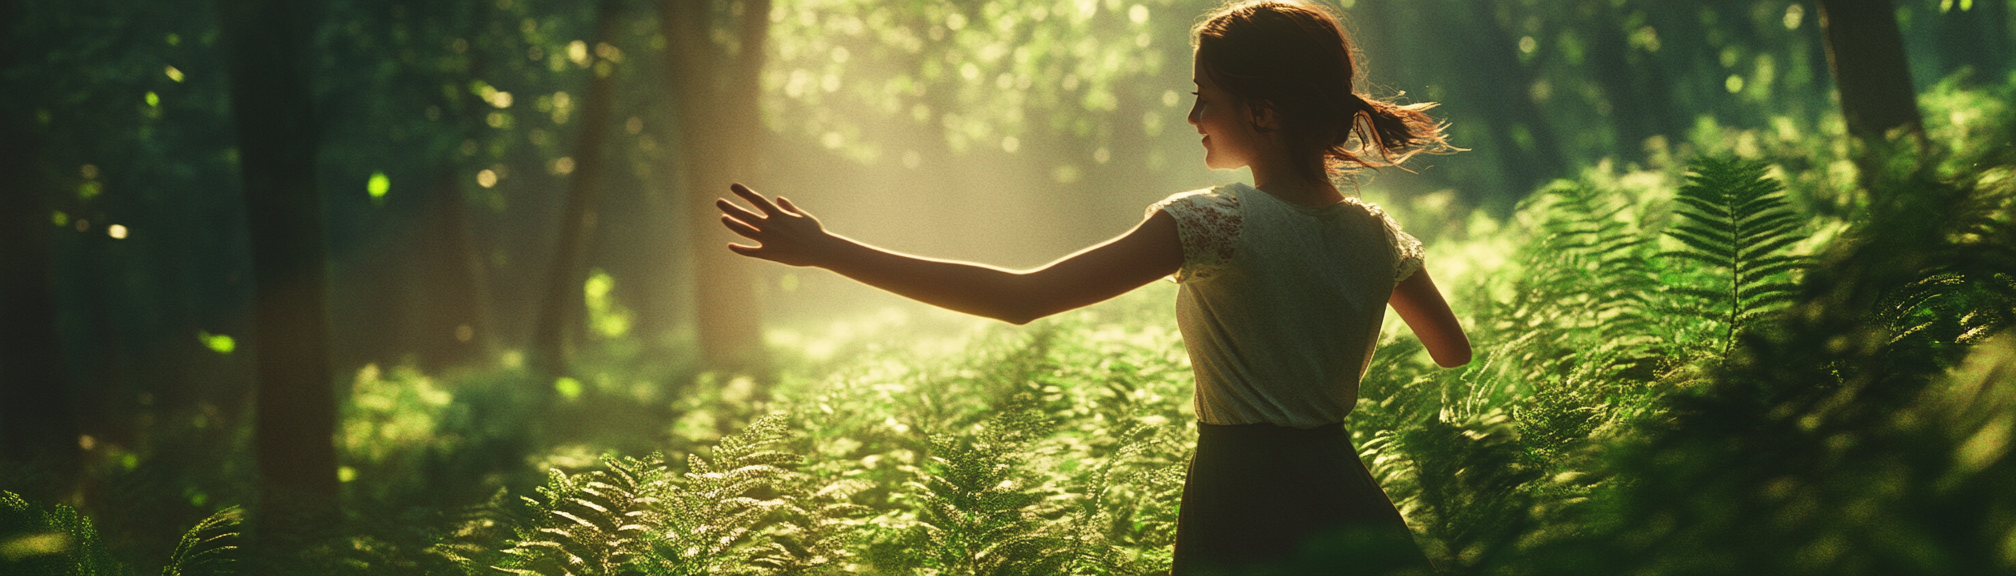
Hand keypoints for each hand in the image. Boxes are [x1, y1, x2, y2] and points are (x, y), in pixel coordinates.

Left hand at [717, 183, 836, 266]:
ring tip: (723, 218)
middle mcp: (770, 226)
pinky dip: (740, 249)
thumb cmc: (814, 231)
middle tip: (719, 202)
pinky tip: (730, 245)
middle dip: (730, 207)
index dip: (743, 193)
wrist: (821, 250)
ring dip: (732, 224)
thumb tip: (778, 199)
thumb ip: (788, 207)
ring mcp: (768, 240)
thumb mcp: (802, 215)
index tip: (733, 186)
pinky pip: (750, 251)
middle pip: (745, 215)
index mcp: (778, 214)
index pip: (756, 200)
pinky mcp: (769, 254)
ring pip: (744, 231)